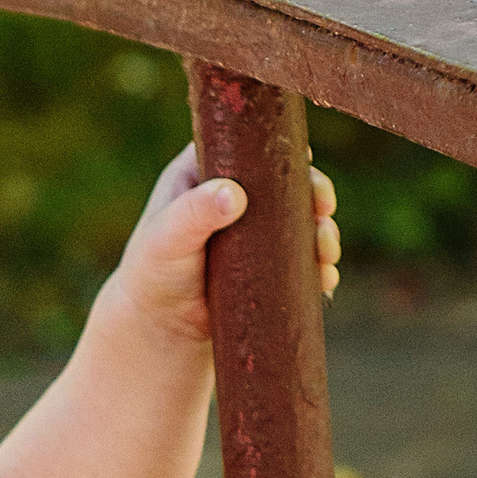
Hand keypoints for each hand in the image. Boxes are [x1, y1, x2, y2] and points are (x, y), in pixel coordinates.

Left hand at [111, 144, 341, 344]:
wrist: (156, 329)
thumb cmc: (150, 273)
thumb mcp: (167, 237)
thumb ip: (194, 213)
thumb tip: (235, 194)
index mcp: (205, 172)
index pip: (250, 148)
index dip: (283, 151)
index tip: (307, 163)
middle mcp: (234, 196)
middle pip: (287, 183)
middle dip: (315, 194)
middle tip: (324, 211)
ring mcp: (254, 234)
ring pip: (300, 223)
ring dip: (323, 233)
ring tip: (326, 254)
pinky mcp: (266, 268)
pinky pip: (301, 262)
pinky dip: (317, 268)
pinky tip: (325, 280)